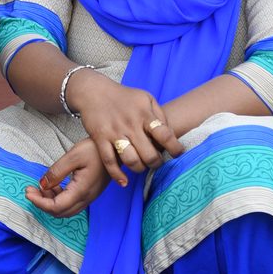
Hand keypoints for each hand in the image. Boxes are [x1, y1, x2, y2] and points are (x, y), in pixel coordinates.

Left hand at [26, 140, 112, 217]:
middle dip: (42, 204)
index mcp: (81, 191)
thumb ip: (56, 172)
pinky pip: (71, 203)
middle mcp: (86, 198)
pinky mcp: (90, 193)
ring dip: (50, 202)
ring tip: (40, 188)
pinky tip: (53, 186)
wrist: (117, 148)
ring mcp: (89, 197)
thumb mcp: (73, 156)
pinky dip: (59, 199)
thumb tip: (42, 185)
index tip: (28, 192)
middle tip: (30, 191)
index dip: (39, 203)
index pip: (56, 207)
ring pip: (66, 209)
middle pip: (60, 212)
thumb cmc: (96, 149)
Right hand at [64, 71, 185, 185]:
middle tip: (156, 163)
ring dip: (139, 169)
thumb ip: (160, 115)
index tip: (178, 154)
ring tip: (141, 166)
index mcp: (144, 114)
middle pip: (149, 154)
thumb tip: (171, 135)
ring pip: (131, 160)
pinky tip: (124, 181)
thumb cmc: (124, 97)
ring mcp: (114, 132)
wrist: (94, 92)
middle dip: (156, 163)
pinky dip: (117, 175)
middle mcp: (130, 124)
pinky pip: (109, 162)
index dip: (174, 148)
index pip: (164, 135)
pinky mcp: (100, 138)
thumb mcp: (146, 98)